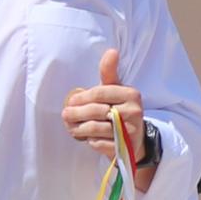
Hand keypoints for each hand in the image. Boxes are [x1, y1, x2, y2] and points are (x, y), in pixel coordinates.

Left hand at [63, 45, 147, 164]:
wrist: (135, 142)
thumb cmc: (119, 111)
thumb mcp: (115, 91)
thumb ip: (109, 73)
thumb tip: (112, 50)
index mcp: (132, 94)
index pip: (99, 92)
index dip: (81, 97)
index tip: (71, 101)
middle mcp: (134, 112)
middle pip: (95, 110)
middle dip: (76, 114)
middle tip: (65, 115)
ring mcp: (130, 131)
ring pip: (94, 128)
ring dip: (78, 129)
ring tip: (72, 127)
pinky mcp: (125, 148)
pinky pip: (99, 143)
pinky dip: (90, 141)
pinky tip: (88, 138)